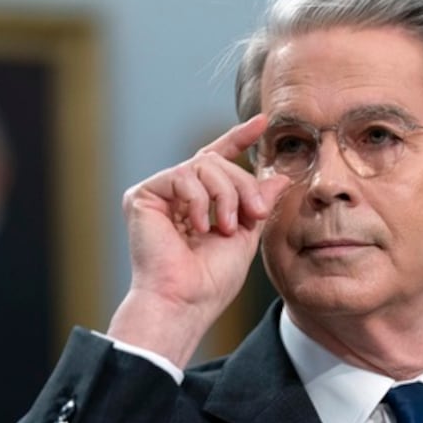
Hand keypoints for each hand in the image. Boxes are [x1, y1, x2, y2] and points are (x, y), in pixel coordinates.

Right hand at [107, 115, 289, 366]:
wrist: (186, 300)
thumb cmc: (212, 280)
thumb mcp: (248, 234)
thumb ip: (259, 203)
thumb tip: (279, 177)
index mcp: (199, 202)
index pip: (219, 161)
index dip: (239, 139)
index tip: (262, 121)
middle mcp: (177, 194)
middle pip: (218, 162)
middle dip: (242, 185)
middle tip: (254, 214)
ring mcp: (159, 193)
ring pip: (204, 165)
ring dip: (225, 195)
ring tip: (225, 227)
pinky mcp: (142, 195)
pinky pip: (182, 175)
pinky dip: (199, 200)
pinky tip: (198, 227)